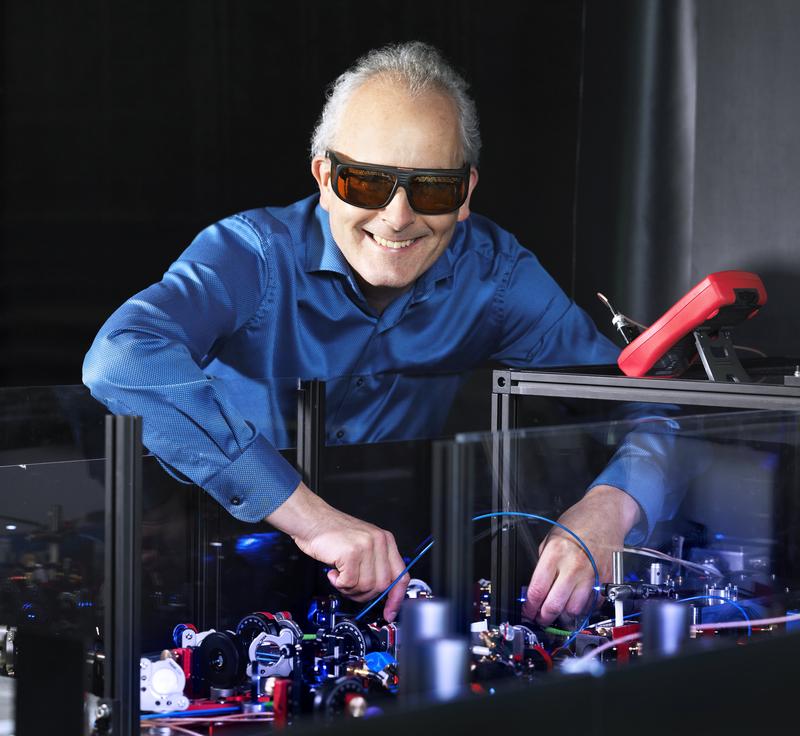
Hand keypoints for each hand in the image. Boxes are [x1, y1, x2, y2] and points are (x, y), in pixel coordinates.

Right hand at [265, 482, 408, 621]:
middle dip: (364, 594)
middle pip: (382, 586)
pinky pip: (350, 582)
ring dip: (349, 588)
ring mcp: (367, 546)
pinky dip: (339, 583)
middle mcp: (379, 541)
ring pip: (366, 586)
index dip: (396, 598)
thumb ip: (375, 564)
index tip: (389, 612)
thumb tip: (380, 592)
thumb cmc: (333, 534)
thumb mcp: (363, 544)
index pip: (401, 575)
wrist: (312, 520)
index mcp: (386, 540)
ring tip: (340, 575)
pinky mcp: (352, 552)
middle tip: (350, 586)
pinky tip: (334, 572)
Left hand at [521, 485, 640, 626]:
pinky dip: (583, 608)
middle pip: (554, 604)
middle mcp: (573, 565)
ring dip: (563, 616)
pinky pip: (592, 603)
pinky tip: (576, 603)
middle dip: (544, 617)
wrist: (606, 513)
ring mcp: (591, 574)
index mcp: (555, 553)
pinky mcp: (606, 579)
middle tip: (540, 618)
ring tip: (557, 613)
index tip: (527, 611)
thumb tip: (536, 586)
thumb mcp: (551, 536)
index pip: (538, 589)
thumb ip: (543, 561)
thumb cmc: (579, 521)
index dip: (530, 606)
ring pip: (574, 609)